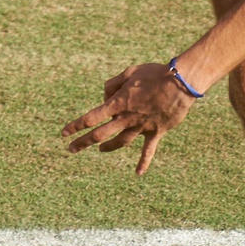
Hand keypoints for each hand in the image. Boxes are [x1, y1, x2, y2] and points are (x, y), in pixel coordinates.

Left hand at [62, 61, 198, 174]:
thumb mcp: (128, 72)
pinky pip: (148, 150)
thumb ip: (112, 85)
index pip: (90, 117)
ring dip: (108, 147)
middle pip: (99, 134)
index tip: (64, 133)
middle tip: (71, 149)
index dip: (75, 126)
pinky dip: (144, 162)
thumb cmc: (154, 74)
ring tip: (100, 150)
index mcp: (117, 103)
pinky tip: (138, 173)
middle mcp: (126, 118)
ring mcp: (141, 127)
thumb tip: (106, 97)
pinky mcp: (156, 131)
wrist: (180, 83)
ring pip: (120, 141)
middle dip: (83, 142)